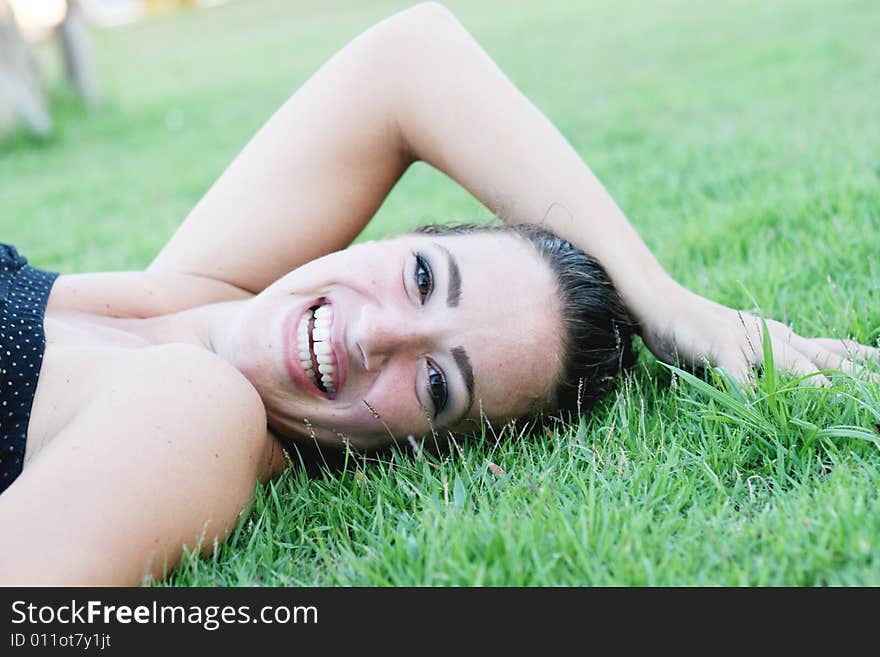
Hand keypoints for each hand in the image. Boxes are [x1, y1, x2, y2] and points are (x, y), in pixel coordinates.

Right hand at [638, 286, 878, 385]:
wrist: (661, 304)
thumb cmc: (701, 328)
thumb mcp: (744, 343)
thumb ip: (770, 362)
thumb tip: (799, 383)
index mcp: (784, 338)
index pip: (838, 350)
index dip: (867, 363)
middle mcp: (775, 337)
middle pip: (828, 359)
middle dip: (858, 376)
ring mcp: (748, 341)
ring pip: (793, 364)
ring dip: (818, 386)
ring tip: (839, 401)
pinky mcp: (721, 347)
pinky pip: (740, 377)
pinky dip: (752, 395)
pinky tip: (761, 411)